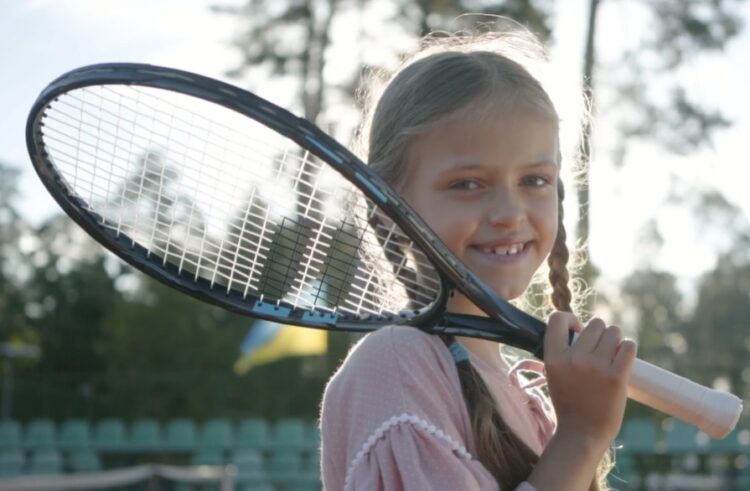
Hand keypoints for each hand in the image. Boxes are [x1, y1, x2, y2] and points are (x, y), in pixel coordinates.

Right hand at [543, 312, 636, 448]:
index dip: (570, 319)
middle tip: (598, 349)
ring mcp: (596, 367)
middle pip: (595, 323)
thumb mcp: (554, 374)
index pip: (558, 319)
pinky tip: (622, 359)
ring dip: (614, 340)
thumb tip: (582, 327)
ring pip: (614, 331)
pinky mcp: (617, 376)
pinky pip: (628, 346)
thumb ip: (563, 351)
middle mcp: (574, 359)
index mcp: (553, 358)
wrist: (582, 433)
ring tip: (610, 356)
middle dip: (599, 333)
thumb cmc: (569, 402)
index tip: (577, 330)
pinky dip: (627, 349)